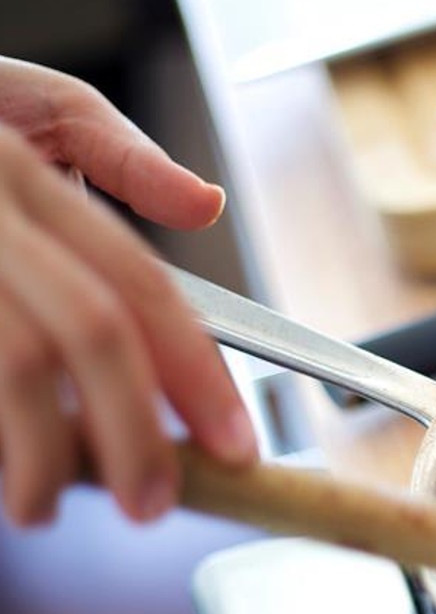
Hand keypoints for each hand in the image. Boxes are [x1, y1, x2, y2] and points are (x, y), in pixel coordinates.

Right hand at [0, 56, 255, 526]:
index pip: (136, 283)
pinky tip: (0, 473)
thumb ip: (117, 156)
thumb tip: (205, 206)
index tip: (234, 447)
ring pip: (15, 365)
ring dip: (46, 457)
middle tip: (153, 503)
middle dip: (134, 431)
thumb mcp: (25, 106)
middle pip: (87, 330)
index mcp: (20, 172)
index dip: (197, 373)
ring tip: (46, 507)